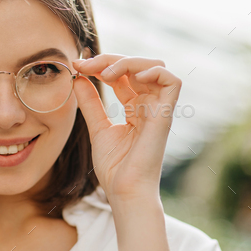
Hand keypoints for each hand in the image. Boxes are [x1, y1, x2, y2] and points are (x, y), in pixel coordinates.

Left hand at [72, 54, 181, 200]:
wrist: (124, 191)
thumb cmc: (115, 167)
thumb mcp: (97, 127)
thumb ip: (90, 102)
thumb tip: (78, 78)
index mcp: (135, 107)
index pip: (122, 74)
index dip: (101, 65)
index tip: (77, 66)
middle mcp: (149, 105)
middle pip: (136, 65)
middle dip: (109, 59)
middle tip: (84, 64)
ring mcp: (158, 109)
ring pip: (154, 66)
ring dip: (127, 62)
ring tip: (104, 73)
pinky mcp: (165, 115)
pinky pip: (172, 81)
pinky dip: (153, 71)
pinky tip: (129, 77)